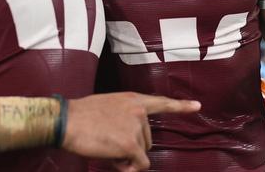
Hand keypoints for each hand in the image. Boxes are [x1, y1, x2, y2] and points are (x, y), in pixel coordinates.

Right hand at [63, 92, 200, 171]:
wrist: (66, 121)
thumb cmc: (80, 116)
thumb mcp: (107, 107)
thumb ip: (123, 118)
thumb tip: (130, 142)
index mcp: (132, 99)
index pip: (161, 102)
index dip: (180, 106)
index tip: (197, 106)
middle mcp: (138, 111)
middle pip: (147, 140)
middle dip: (130, 148)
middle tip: (107, 143)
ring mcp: (136, 127)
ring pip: (142, 155)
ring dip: (126, 158)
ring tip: (105, 148)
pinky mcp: (131, 144)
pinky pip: (138, 165)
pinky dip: (126, 169)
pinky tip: (110, 159)